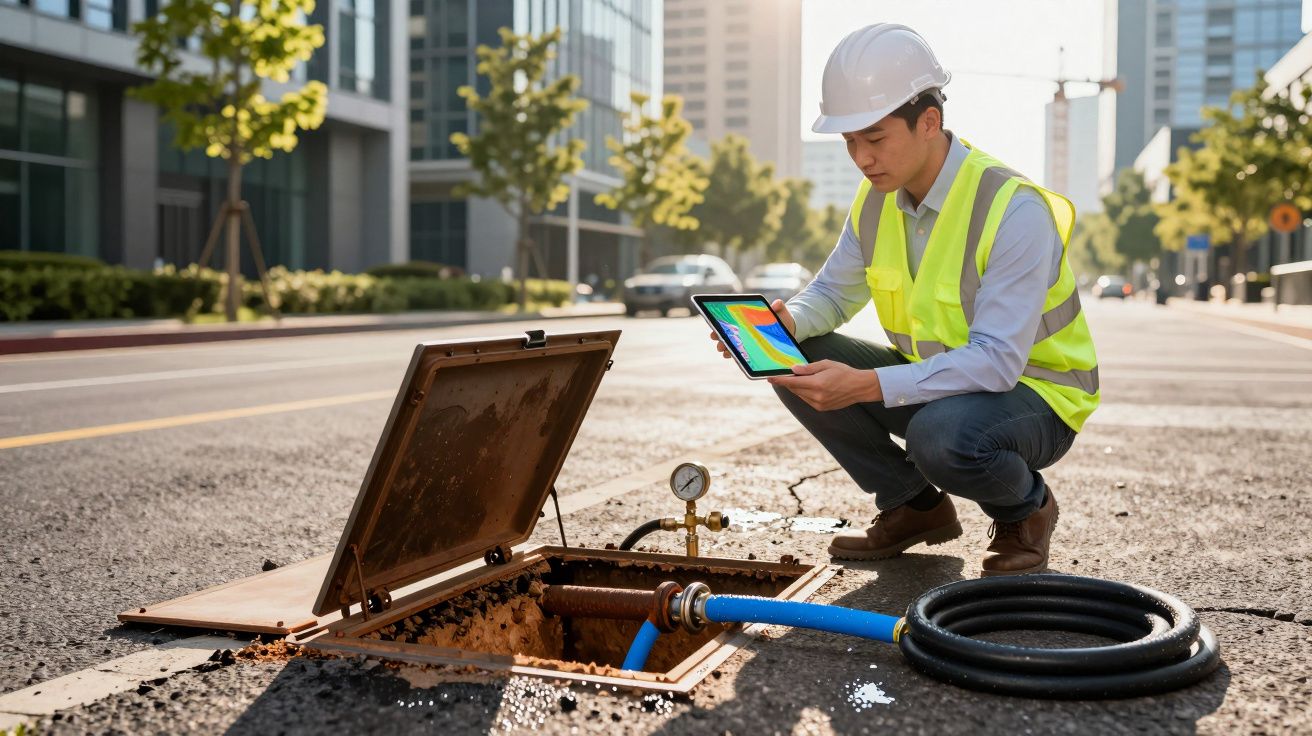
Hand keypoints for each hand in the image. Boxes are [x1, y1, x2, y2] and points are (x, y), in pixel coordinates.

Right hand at [709, 299, 796, 360]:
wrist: (789, 329)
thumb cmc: (782, 318)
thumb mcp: (781, 311)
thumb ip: (779, 307)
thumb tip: (777, 303)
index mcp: (747, 319)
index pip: (731, 322)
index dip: (720, 325)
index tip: (714, 327)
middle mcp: (744, 330)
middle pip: (728, 334)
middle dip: (720, 338)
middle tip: (717, 340)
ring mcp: (747, 340)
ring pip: (732, 344)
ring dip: (726, 348)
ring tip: (724, 351)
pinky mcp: (752, 349)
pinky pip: (740, 353)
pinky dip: (734, 355)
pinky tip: (730, 356)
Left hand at [767, 359, 882, 410]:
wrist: (859, 387)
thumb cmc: (843, 372)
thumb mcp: (825, 364)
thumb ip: (808, 368)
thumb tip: (793, 370)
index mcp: (817, 384)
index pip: (792, 382)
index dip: (780, 380)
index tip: (769, 378)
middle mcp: (816, 396)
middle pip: (794, 389)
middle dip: (788, 382)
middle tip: (786, 374)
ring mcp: (819, 404)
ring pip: (800, 395)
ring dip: (797, 387)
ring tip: (801, 378)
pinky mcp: (821, 408)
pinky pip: (807, 400)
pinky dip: (804, 393)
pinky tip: (810, 386)